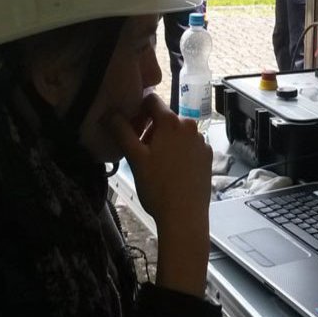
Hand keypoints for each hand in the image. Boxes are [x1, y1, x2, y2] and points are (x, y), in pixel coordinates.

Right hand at [103, 93, 212, 295]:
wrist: (185, 217)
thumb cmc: (157, 187)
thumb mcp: (135, 158)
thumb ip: (121, 131)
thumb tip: (109, 113)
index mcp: (172, 121)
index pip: (151, 100)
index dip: (137, 109)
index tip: (131, 128)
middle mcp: (191, 126)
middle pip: (164, 117)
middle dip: (150, 129)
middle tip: (141, 153)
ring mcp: (202, 141)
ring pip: (177, 132)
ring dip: (165, 141)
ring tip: (156, 165)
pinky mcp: (207, 155)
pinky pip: (189, 145)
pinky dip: (179, 151)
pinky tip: (172, 171)